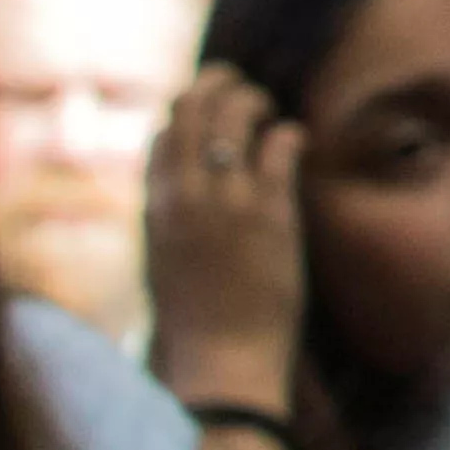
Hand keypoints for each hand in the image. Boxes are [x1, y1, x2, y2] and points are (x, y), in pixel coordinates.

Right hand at [144, 68, 309, 397]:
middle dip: (213, 86)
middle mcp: (183, 199)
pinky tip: (296, 138)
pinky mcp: (269, 213)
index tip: (203, 114)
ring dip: (251, 101)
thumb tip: (178, 202)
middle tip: (237, 84)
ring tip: (266, 106)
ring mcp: (226, 202)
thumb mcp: (165, 270)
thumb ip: (171, 229)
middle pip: (188, 113)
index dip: (183, 118)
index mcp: (153, 214)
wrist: (220, 366)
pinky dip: (287, 133)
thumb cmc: (195, 330)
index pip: (159, 142)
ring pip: (231, 117)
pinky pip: (278, 147)